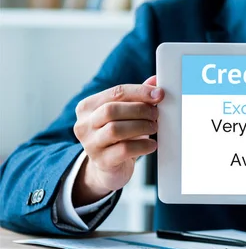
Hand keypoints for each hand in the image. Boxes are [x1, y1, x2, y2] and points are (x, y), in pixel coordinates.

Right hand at [72, 76, 163, 205]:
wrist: (108, 168)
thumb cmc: (118, 137)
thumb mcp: (124, 115)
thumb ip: (137, 97)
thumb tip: (155, 80)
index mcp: (88, 107)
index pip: (115, 92)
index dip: (139, 91)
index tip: (159, 94)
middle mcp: (84, 124)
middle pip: (112, 109)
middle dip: (140, 109)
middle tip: (156, 114)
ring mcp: (90, 144)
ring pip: (115, 129)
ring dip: (141, 126)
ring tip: (154, 127)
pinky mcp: (101, 161)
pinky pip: (124, 150)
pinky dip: (143, 145)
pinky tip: (152, 144)